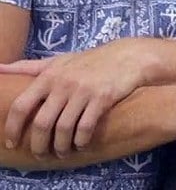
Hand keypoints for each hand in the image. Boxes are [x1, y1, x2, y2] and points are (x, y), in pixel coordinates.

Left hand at [1, 39, 157, 156]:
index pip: (22, 106)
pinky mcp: (102, 98)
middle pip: (42, 123)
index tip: (12, 143)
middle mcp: (63, 84)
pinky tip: (80, 145)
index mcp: (49, 76)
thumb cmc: (89, 61)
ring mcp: (83, 91)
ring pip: (64, 128)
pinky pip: (86, 127)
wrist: (128, 57)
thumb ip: (28, 67)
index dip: (13, 128)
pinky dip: (81, 141)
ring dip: (60, 146)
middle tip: (41, 154)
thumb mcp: (58, 60)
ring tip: (61, 153)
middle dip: (38, 145)